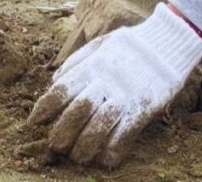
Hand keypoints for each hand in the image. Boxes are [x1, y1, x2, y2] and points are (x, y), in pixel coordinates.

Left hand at [28, 4, 201, 167]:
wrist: (168, 42)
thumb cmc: (130, 44)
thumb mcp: (100, 44)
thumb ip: (76, 61)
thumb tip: (54, 81)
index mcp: (93, 65)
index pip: (62, 89)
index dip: (45, 108)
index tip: (34, 122)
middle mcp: (106, 80)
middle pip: (78, 110)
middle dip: (62, 131)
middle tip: (55, 146)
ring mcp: (126, 94)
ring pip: (99, 124)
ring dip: (85, 145)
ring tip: (77, 157)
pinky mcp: (144, 106)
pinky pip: (125, 132)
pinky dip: (113, 148)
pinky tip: (105, 159)